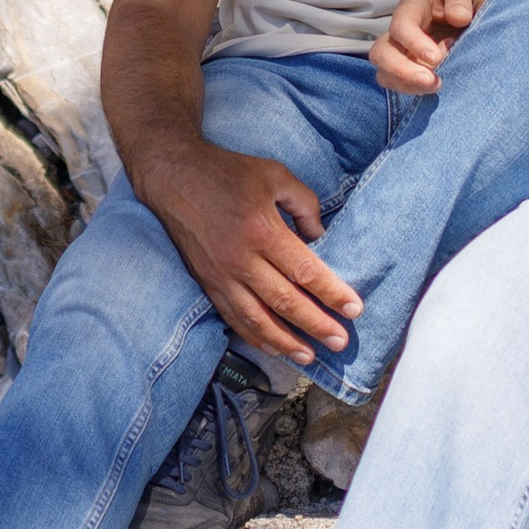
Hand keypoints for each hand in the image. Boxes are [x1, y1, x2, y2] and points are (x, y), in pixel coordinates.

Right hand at [134, 140, 362, 363]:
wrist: (174, 176)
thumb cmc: (228, 172)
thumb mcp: (274, 174)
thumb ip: (304, 203)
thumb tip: (320, 235)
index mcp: (262, 229)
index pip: (304, 271)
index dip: (332, 293)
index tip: (354, 309)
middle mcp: (241, 258)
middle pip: (285, 301)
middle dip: (316, 325)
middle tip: (341, 342)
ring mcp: (221, 274)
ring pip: (257, 318)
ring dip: (286, 342)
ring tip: (310, 355)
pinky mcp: (207, 282)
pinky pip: (233, 317)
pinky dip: (254, 336)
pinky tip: (273, 347)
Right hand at [370, 0, 480, 94]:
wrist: (458, 3)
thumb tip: (460, 17)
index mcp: (411, 5)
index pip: (401, 25)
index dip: (414, 43)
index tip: (435, 58)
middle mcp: (399, 29)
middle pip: (382, 53)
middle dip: (402, 70)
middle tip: (431, 80)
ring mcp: (400, 50)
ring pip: (384, 72)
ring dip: (407, 84)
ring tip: (436, 85)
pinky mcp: (407, 66)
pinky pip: (398, 83)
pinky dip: (413, 90)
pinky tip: (434, 87)